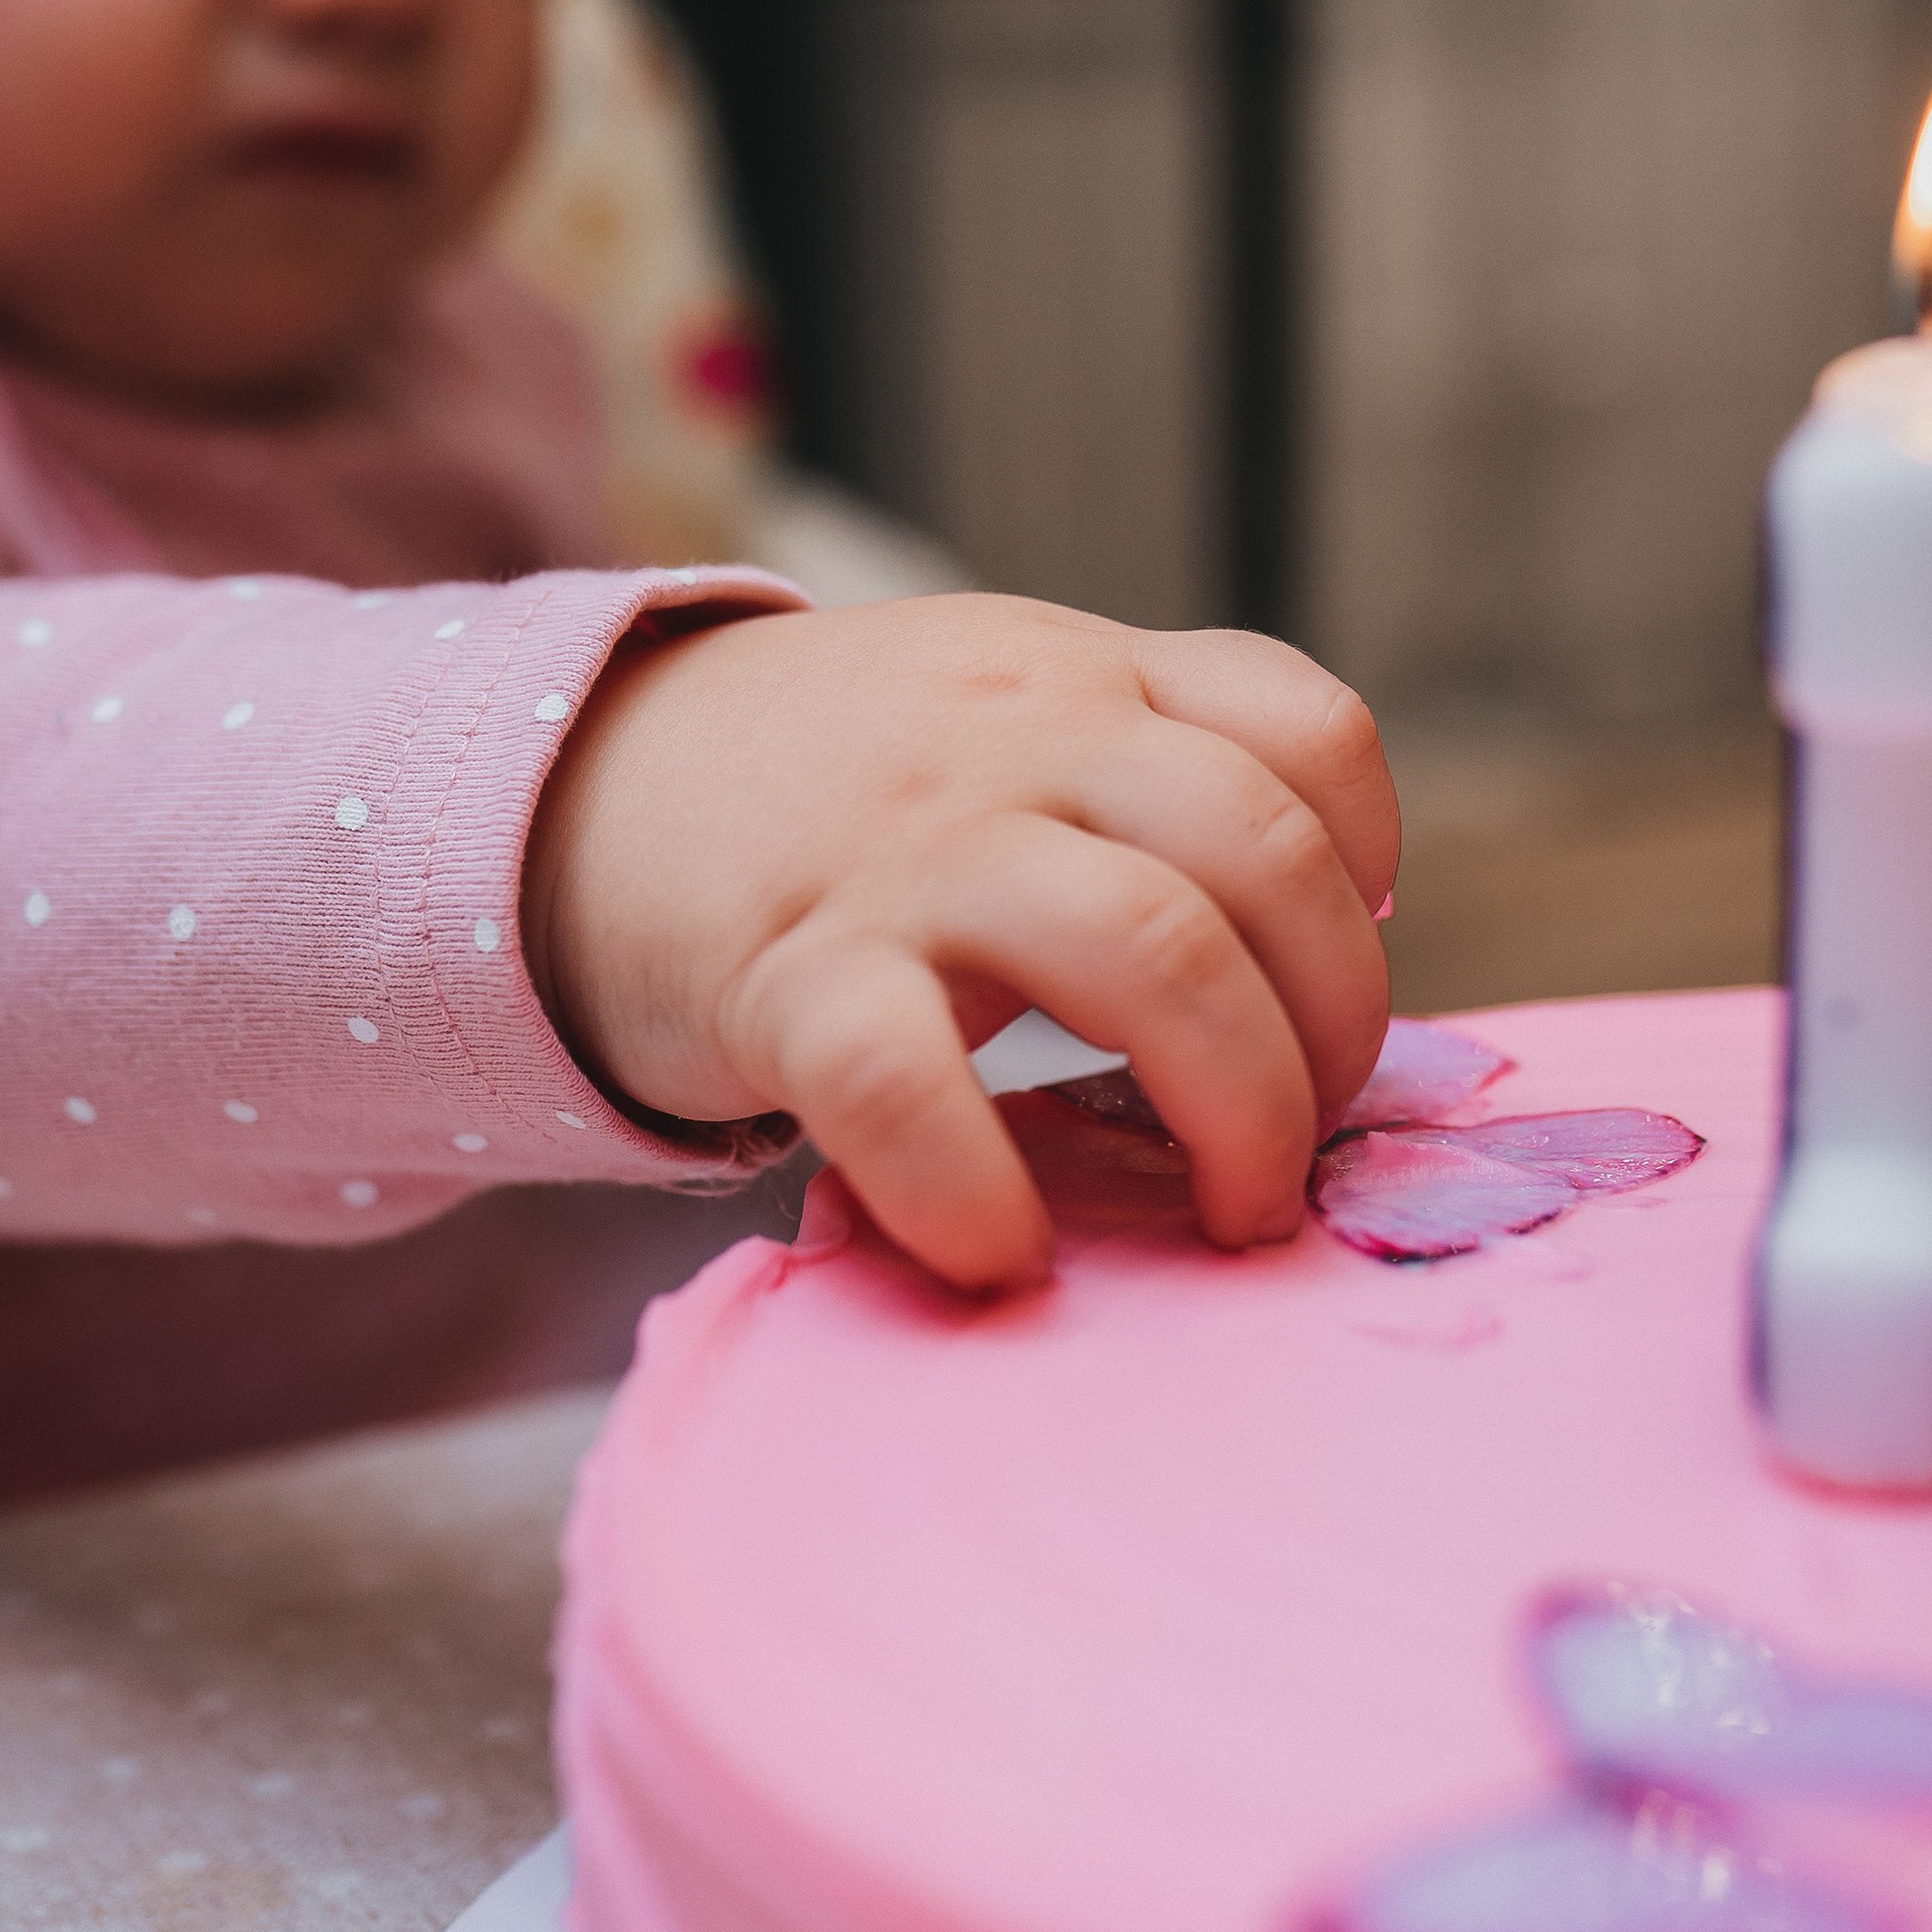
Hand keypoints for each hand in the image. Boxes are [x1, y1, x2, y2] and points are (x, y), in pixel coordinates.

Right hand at [520, 596, 1397, 1291]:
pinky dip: (976, 1184)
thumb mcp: (996, 722)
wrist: (565, 784)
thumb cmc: (828, 798)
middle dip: (1331, 1034)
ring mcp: (906, 849)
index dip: (1366, 870)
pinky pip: (903, 1080)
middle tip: (1297, 1149)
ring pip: (1149, 950)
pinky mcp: (783, 970)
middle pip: (1266, 858)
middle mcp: (1019, 741)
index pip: (1307, 732)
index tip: (1331, 974)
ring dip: (1237, 1108)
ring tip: (1227, 1213)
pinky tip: (1003, 1252)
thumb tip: (1297, 985)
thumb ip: (1136, 791)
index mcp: (1085, 679)